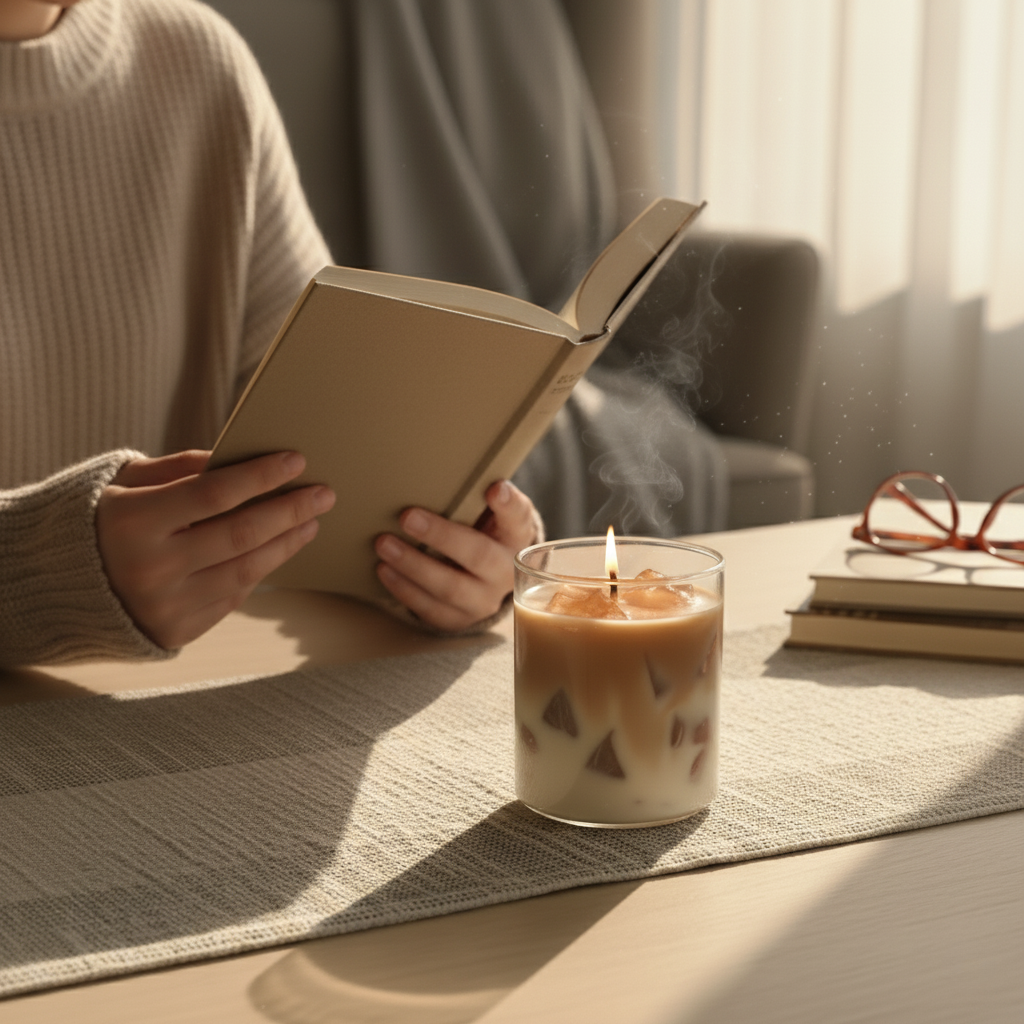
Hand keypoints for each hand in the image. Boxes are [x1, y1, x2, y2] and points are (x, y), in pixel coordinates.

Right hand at [96, 450, 334, 648]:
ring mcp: (165, 605)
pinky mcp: (176, 632)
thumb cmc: (98, 522)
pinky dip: (259, 571)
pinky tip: (279, 549)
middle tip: (324, 493)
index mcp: (132, 522)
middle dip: (290, 510)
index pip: (214, 494)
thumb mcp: (123, 484)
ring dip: (287, 544)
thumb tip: (238, 458)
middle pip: (240, 535)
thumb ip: (180, 469)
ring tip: (311, 521)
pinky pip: (232, 598)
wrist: (53, 589)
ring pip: (246, 571)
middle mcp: (150, 568)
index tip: (297, 460)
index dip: (261, 476)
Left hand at [373, 480, 539, 631]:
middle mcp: (505, 571)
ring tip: (384, 544)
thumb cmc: (480, 534)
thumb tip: (446, 471)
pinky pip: (432, 610)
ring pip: (451, 587)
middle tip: (407, 516)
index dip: (508, 504)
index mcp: (515, 536)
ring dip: (413, 565)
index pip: (518, 517)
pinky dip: (405, 590)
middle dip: (441, 536)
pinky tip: (385, 570)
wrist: (485, 580)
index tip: (494, 489)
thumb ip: (476, 495)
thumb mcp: (487, 514)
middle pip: (479, 556)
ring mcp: (484, 600)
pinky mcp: (461, 619)